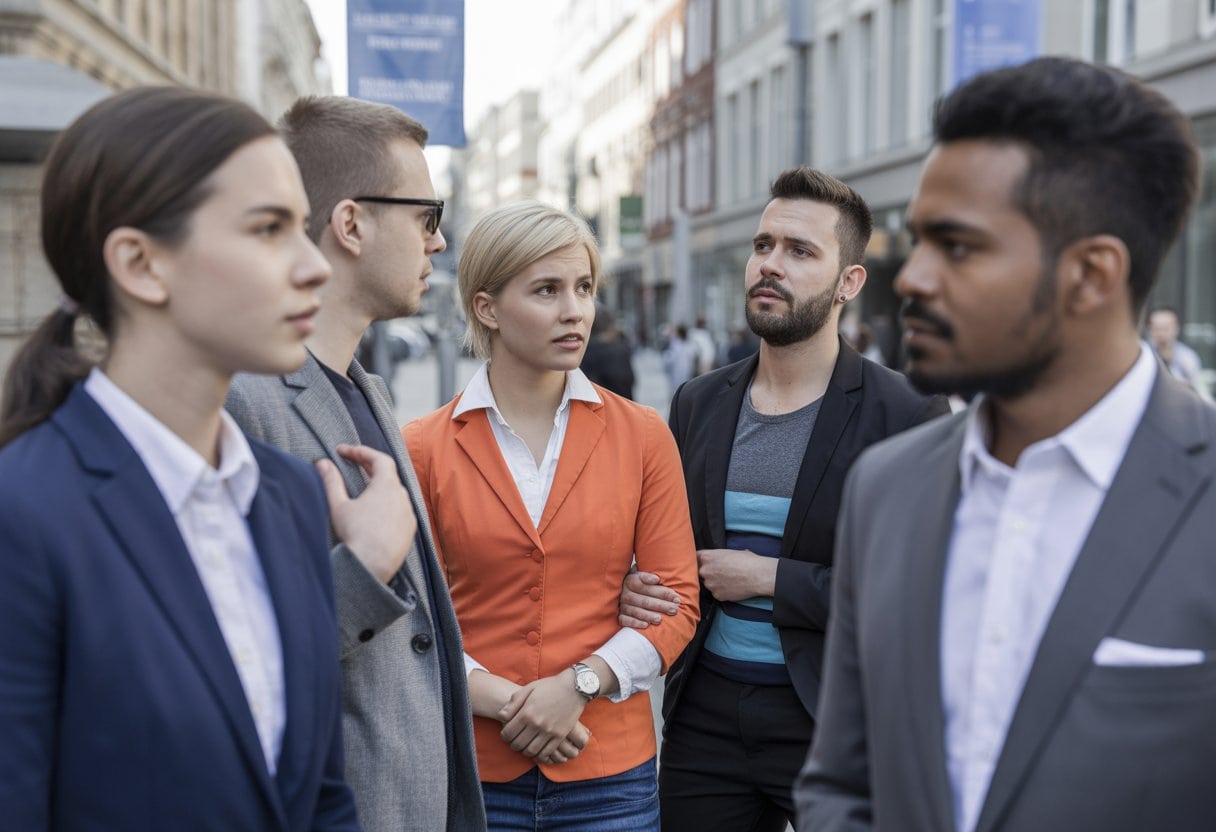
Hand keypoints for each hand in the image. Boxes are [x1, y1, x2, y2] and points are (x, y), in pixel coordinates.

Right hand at [317, 444, 416, 582]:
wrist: (371, 567)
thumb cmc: (355, 535)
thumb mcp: (338, 505)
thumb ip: (330, 481)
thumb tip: (321, 463)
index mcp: (387, 485)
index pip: (378, 458)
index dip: (361, 451)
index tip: (343, 451)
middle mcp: (402, 497)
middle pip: (388, 474)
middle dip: (369, 466)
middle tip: (353, 463)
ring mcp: (409, 514)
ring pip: (395, 493)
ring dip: (380, 487)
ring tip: (363, 487)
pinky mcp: (410, 530)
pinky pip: (400, 511)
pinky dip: (388, 505)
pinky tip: (375, 513)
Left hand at [498, 670, 586, 759]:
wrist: (574, 687)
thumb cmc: (549, 686)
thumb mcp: (529, 689)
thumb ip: (513, 703)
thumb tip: (500, 716)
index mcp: (527, 713)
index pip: (508, 733)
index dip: (504, 736)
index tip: (506, 735)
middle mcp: (537, 724)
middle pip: (518, 744)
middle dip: (513, 745)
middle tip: (514, 742)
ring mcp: (549, 732)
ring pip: (531, 751)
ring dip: (525, 751)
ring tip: (524, 747)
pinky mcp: (560, 736)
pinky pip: (546, 752)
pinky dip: (539, 755)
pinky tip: (537, 750)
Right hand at [618, 568, 679, 627]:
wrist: (619, 589)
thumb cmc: (637, 582)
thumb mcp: (640, 574)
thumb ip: (648, 576)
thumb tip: (657, 579)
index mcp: (631, 580)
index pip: (648, 587)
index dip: (662, 593)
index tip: (676, 597)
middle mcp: (625, 593)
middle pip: (645, 600)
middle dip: (661, 605)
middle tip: (674, 609)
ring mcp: (622, 605)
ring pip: (637, 611)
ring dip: (649, 615)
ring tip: (660, 619)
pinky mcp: (619, 615)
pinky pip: (626, 620)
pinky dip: (635, 623)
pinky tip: (646, 625)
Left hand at [698, 548, 777, 601]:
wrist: (757, 576)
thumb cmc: (747, 561)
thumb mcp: (730, 552)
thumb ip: (718, 556)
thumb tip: (720, 559)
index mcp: (707, 557)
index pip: (695, 558)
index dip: (700, 560)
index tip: (703, 562)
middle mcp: (705, 571)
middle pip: (700, 572)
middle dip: (709, 572)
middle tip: (721, 572)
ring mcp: (710, 584)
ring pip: (709, 584)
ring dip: (715, 583)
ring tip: (729, 580)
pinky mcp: (717, 595)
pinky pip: (716, 593)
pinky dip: (722, 591)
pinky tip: (732, 587)